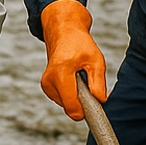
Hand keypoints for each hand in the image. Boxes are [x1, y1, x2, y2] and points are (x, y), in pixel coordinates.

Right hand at [39, 0, 106, 119]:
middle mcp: (49, 81)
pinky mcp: (46, 87)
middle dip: (82, 101)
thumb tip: (100, 102)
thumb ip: (98, 84)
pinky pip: (63, 100)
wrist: (63, 32)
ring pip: (67, 105)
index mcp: (61, 74)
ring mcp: (45, 85)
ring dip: (77, 97)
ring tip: (79, 77)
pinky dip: (71, 93)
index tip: (96, 109)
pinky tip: (72, 79)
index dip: (86, 111)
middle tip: (89, 83)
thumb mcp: (96, 60)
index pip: (72, 107)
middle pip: (70, 108)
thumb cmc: (80, 44)